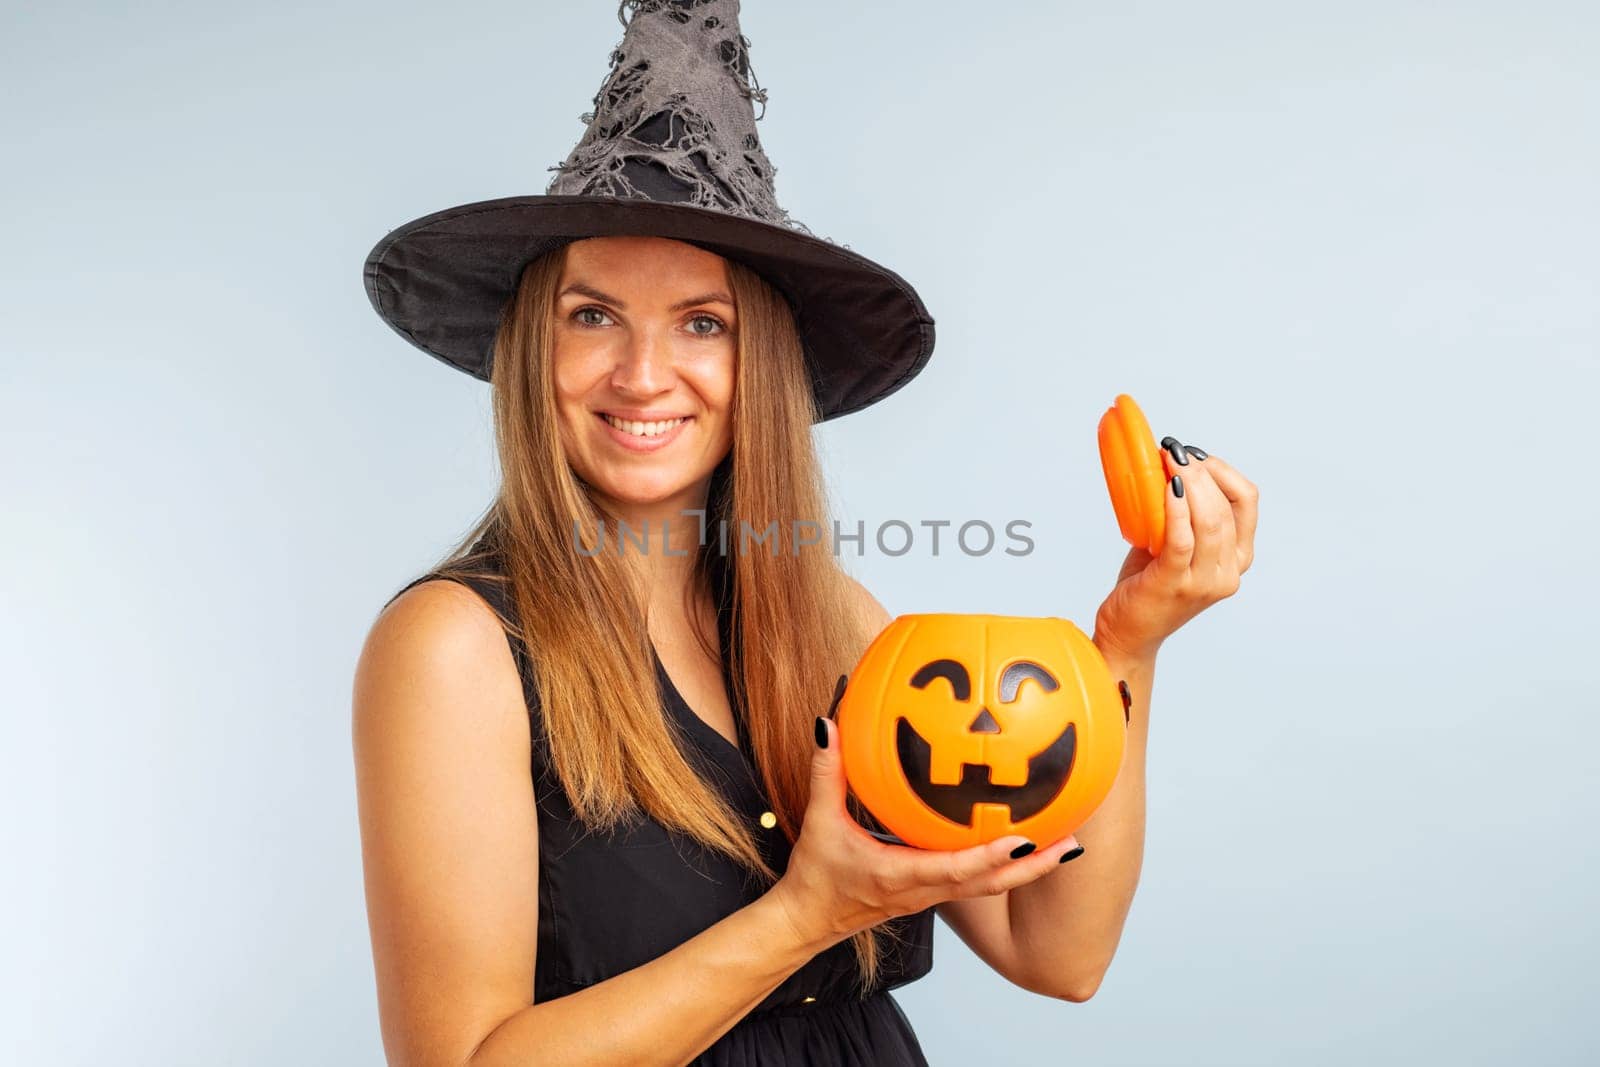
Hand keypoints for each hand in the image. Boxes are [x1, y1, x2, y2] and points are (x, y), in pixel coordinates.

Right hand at [768, 710, 1081, 949]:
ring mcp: (930, 895)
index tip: (1026, 838)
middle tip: (1073, 844)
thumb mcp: (818, 821)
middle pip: (992, 884)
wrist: (806, 923)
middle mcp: (925, 890)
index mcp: (902, 875)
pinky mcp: (929, 893)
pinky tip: (1018, 841)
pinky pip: (975, 880)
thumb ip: (827, 772)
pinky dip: (1002, 865)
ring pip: (990, 886)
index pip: (956, 870)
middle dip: (1034, 866)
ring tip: (1065, 845)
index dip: (992, 856)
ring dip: (1028, 868)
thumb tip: (828, 725)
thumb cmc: (814, 876)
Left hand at [1094, 441, 1258, 659]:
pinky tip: (1168, 488)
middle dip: (1202, 472)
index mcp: (1237, 559)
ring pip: (1209, 521)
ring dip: (1190, 483)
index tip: (1196, 455)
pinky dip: (1177, 510)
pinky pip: (1182, 540)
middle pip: (1226, 508)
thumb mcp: (1175, 546)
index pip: (1247, 502)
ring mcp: (1204, 581)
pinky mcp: (1175, 584)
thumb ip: (1183, 516)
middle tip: (1175, 451)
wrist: (1129, 634)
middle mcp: (1229, 572)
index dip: (1224, 472)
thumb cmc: (1149, 587)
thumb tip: (1171, 469)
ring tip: (1169, 460)